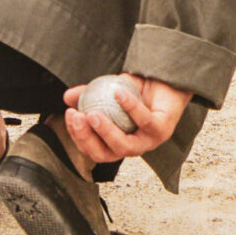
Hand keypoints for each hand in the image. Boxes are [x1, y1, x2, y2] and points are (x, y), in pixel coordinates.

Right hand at [63, 74, 192, 163]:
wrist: (168, 80)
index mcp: (117, 142)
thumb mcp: (110, 89)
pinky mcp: (163, 129)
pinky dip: (130, 107)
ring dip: (106, 131)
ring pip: (124, 146)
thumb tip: (67, 96)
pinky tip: (119, 93)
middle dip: (86, 139)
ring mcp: (148, 141)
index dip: (78, 136)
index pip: (92, 149)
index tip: (69, 115)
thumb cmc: (140, 90)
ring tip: (93, 113)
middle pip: (104, 154)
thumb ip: (90, 94)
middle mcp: (132, 147)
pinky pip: (144, 121)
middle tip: (77, 117)